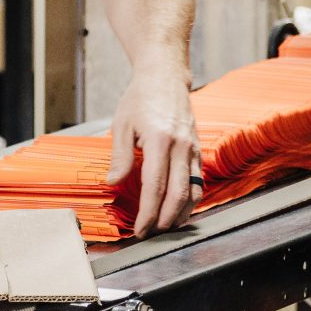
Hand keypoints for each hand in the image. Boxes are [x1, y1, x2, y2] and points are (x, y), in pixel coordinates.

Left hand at [107, 70, 199, 236]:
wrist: (165, 77)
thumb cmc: (140, 98)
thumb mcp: (122, 124)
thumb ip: (120, 156)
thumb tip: (113, 183)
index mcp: (160, 140)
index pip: (155, 186)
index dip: (148, 212)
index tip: (140, 229)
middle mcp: (181, 147)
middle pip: (178, 194)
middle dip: (164, 220)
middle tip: (151, 234)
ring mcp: (192, 149)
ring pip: (193, 191)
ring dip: (180, 214)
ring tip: (165, 227)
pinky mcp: (197, 150)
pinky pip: (198, 181)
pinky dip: (190, 200)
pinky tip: (179, 210)